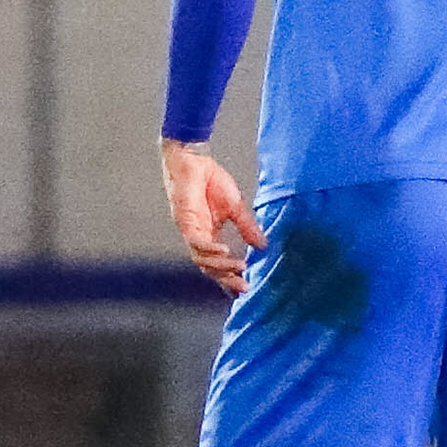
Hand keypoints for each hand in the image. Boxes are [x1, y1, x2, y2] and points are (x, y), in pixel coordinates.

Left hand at [159, 137, 263, 295]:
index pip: (217, 263)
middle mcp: (198, 236)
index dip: (229, 277)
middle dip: (226, 279)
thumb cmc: (210, 180)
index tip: (245, 286)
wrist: (194, 159)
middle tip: (243, 286)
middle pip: (209, 268)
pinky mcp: (184, 220)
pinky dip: (210, 249)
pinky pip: (196, 241)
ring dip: (220, 266)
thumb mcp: (236, 207)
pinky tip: (224, 251)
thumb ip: (247, 227)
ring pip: (201, 259)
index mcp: (209, 234)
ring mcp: (189, 230)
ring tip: (238, 268)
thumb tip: (263, 245)